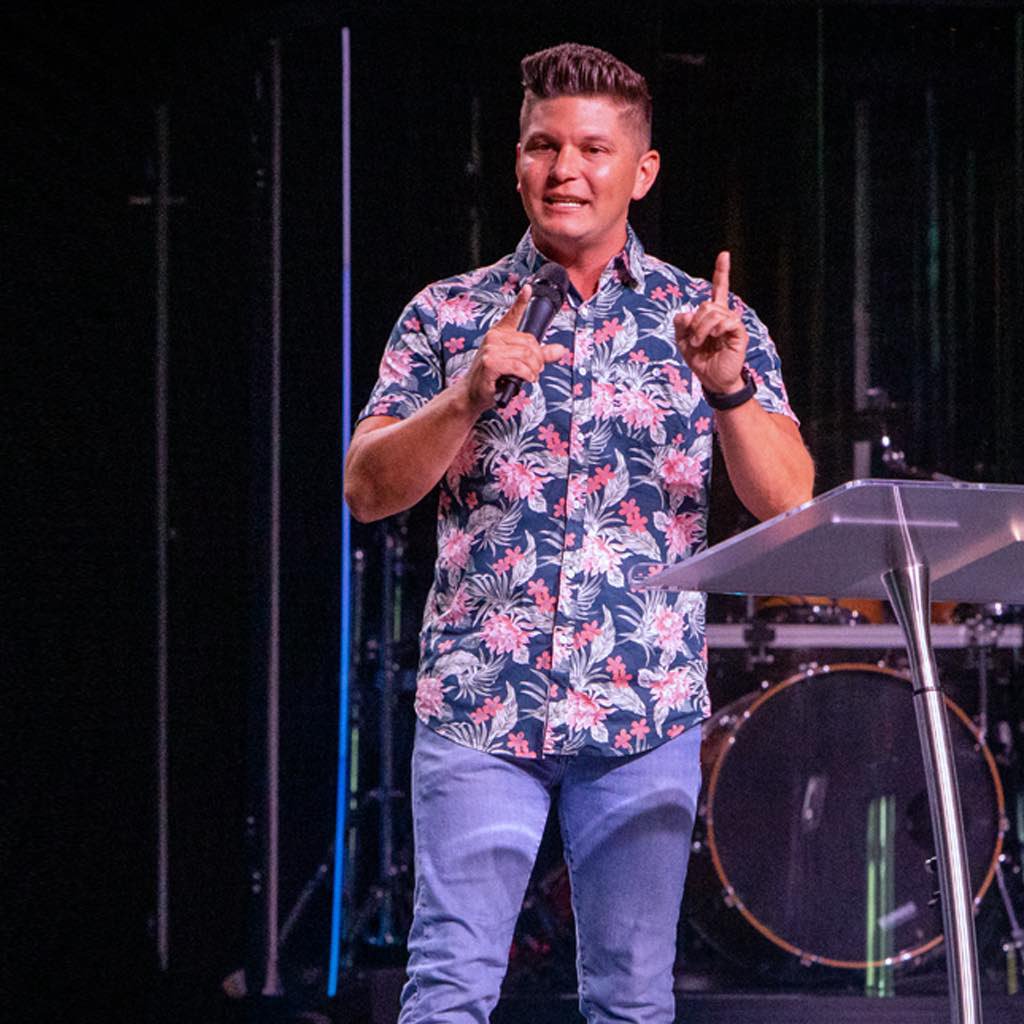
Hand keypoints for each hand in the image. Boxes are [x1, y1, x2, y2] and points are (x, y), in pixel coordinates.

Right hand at [462, 284, 566, 412]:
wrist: (472, 393)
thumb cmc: (492, 379)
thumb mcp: (517, 364)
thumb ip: (539, 356)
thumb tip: (560, 350)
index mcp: (499, 333)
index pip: (513, 314)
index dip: (521, 301)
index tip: (528, 288)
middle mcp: (494, 337)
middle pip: (530, 342)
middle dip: (538, 360)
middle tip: (534, 371)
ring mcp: (491, 349)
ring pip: (527, 355)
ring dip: (533, 370)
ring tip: (529, 376)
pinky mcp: (490, 362)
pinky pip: (518, 366)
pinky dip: (527, 375)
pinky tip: (525, 379)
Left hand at [673, 251, 748, 393]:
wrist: (712, 380)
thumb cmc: (700, 360)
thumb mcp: (682, 341)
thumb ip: (681, 324)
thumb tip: (686, 312)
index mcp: (713, 315)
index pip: (719, 289)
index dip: (722, 272)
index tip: (724, 255)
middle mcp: (725, 316)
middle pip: (707, 303)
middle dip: (695, 321)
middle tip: (692, 339)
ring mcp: (732, 324)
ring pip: (714, 311)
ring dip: (701, 328)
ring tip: (698, 342)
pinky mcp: (739, 334)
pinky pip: (728, 321)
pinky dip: (716, 328)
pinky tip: (713, 338)